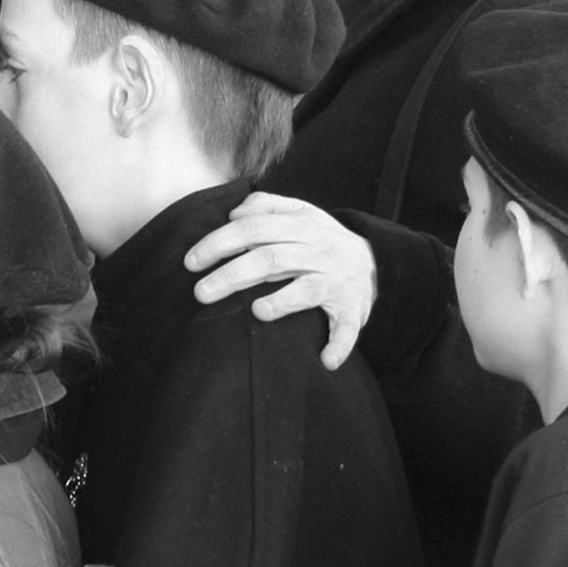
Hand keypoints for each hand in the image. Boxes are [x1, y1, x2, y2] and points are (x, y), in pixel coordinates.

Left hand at [181, 192, 376, 369]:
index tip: (191, 261)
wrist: (376, 262)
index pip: (253, 229)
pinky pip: (347, 328)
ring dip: (280, 303)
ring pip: (306, 290)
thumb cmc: (323, 239)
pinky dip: (339, 345)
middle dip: (231, 275)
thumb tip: (234, 213)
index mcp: (302, 226)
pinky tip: (325, 360)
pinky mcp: (353, 309)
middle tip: (200, 293)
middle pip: (269, 259)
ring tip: (255, 312)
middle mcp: (318, 251)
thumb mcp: (301, 212)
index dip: (219, 243)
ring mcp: (335, 281)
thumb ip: (267, 206)